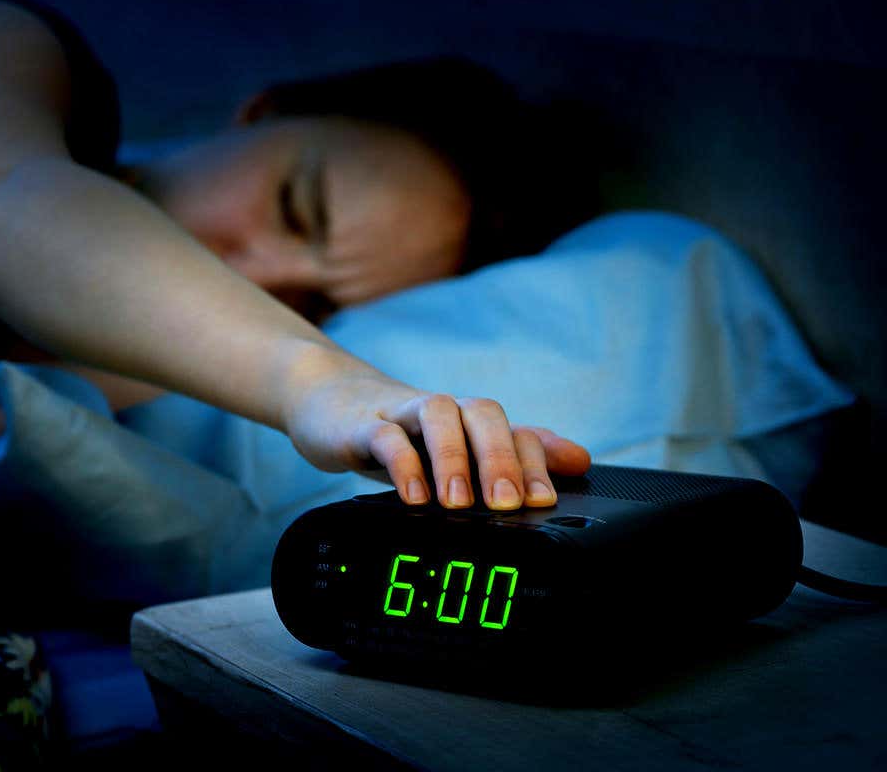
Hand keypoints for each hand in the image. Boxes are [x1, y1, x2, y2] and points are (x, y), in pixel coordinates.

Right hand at [284, 369, 590, 509]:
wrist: (327, 403)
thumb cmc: (398, 434)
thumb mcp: (456, 449)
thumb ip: (513, 455)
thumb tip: (580, 460)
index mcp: (468, 422)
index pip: (514, 430)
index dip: (535, 462)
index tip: (544, 501)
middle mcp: (442, 412)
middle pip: (483, 414)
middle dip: (500, 458)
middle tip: (508, 504)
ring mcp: (400, 413)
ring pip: (437, 416)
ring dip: (453, 458)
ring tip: (457, 503)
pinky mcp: (360, 425)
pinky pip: (384, 436)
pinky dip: (401, 465)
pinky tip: (412, 497)